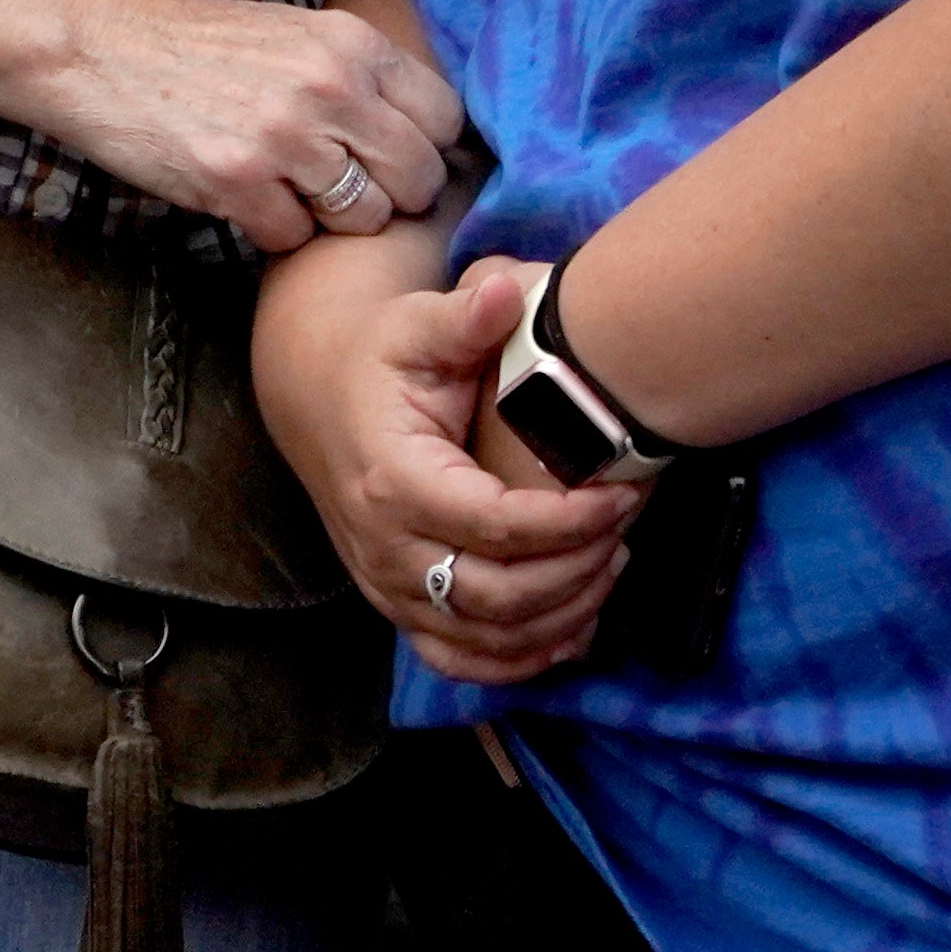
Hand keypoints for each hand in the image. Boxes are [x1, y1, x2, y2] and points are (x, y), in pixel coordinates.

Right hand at [25, 0, 467, 256]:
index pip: (445, 117)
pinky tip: (252, 202)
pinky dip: (277, 231)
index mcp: (354, 45)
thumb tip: (431, 128)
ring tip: (298, 193)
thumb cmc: (202, 46)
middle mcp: (331, 88)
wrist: (99, 49)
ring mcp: (284, 137)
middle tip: (357, 193)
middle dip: (395, 196)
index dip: (430, 148)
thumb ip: (363, 74)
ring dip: (336, 220)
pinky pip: (295, 237)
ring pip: (364, 216)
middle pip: (417, 176)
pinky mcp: (235, 182)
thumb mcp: (300, 34)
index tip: (405, 162)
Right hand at [259, 253, 639, 685]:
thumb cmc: (383, 360)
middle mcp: (385, 549)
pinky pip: (458, 661)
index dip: (569, 521)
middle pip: (494, 596)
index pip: (494, 526)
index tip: (625, 494)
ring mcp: (388, 588)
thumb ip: (463, 314)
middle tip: (628, 529)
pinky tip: (574, 632)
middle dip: (576, 572)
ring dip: (560, 616)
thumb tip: (505, 291)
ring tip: (613, 565)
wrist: (322, 399)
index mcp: (394, 481)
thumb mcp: (415, 323)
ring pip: (483, 638)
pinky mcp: (399, 608)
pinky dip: (519, 660)